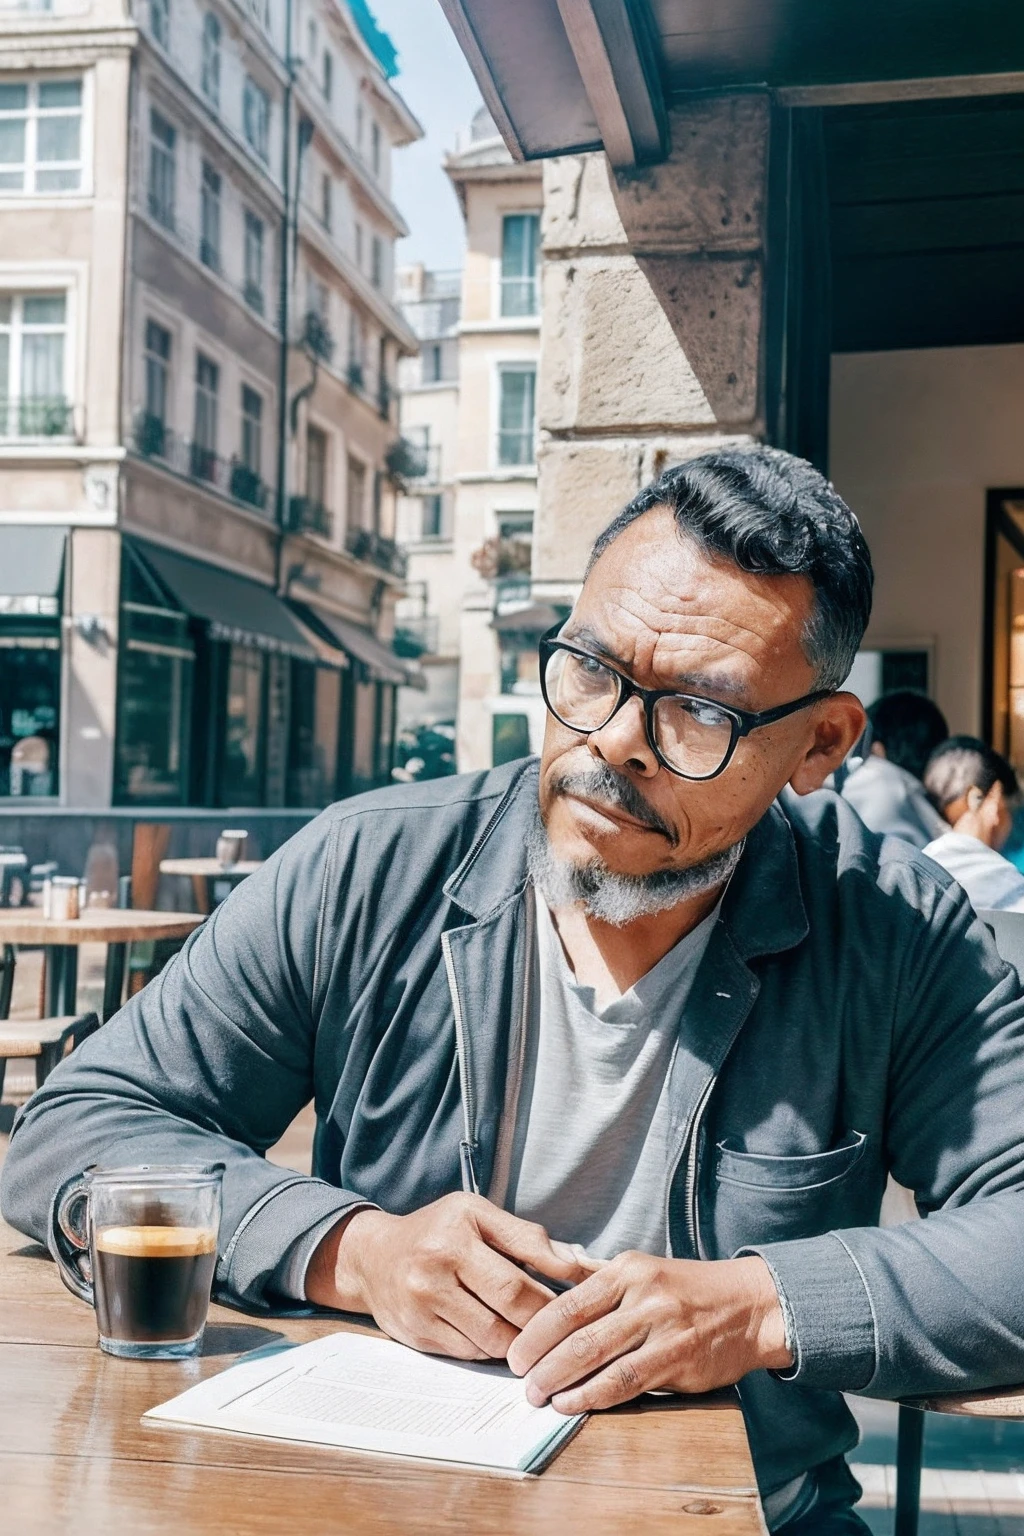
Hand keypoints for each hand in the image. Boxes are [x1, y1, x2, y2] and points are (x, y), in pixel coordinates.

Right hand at [305, 1193, 589, 1361]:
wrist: (373, 1258)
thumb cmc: (438, 1231)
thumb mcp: (478, 1215)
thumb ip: (527, 1237)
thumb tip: (577, 1266)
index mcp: (458, 1232)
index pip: (518, 1278)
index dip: (554, 1299)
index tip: (578, 1306)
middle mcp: (436, 1268)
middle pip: (508, 1312)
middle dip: (542, 1325)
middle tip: (563, 1329)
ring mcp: (423, 1306)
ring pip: (491, 1340)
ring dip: (520, 1343)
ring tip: (536, 1335)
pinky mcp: (417, 1336)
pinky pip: (469, 1353)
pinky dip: (491, 1350)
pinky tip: (501, 1338)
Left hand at [506, 1252, 791, 1412]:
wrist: (750, 1305)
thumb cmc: (688, 1291)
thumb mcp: (643, 1270)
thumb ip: (599, 1280)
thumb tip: (548, 1280)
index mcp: (626, 1269)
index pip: (567, 1302)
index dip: (534, 1331)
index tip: (514, 1353)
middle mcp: (642, 1293)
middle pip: (577, 1333)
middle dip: (541, 1361)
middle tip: (521, 1382)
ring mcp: (661, 1325)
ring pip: (598, 1358)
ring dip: (562, 1382)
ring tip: (540, 1398)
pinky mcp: (678, 1357)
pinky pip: (626, 1381)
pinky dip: (594, 1395)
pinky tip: (573, 1403)